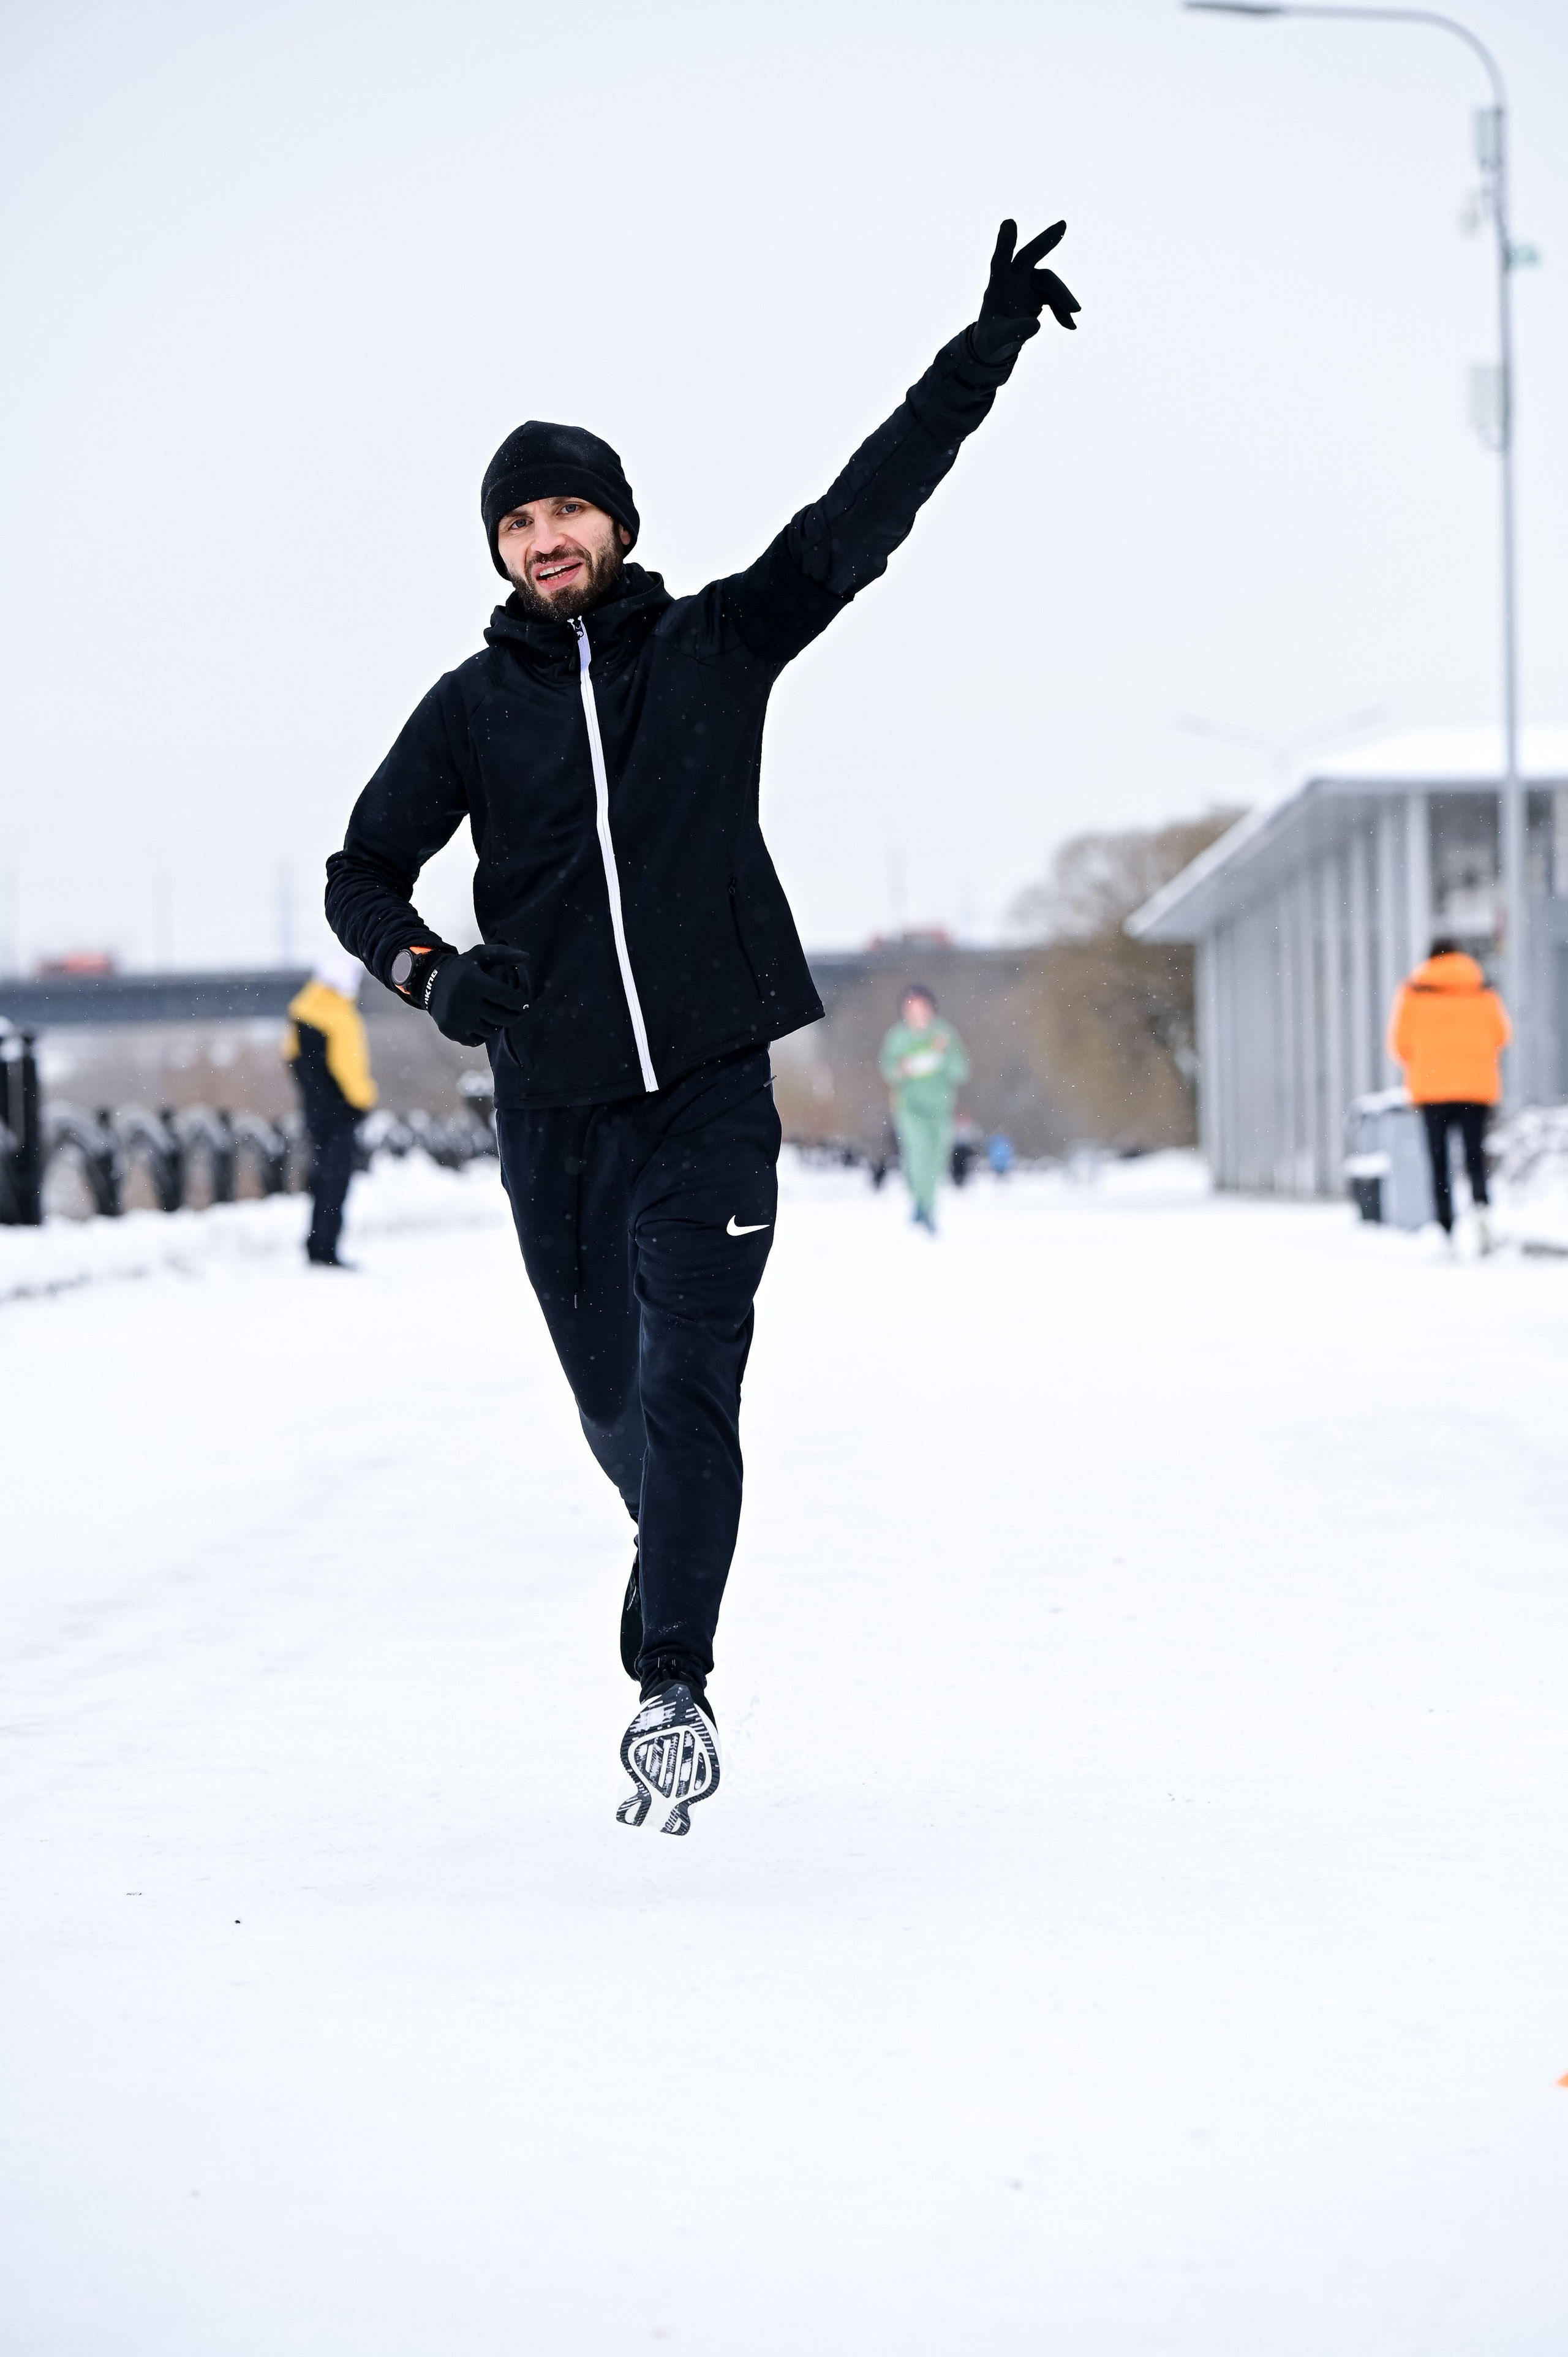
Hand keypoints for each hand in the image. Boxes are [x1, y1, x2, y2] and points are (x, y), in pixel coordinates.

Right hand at [426, 945, 530, 1044]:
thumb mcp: (479, 956)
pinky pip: (477, 1040)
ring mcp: (456, 1019)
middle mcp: (463, 1001)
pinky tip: (483, 1024)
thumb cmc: (462, 971)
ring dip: (498, 1025)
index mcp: (473, 981)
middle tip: (517, 1013)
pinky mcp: (450, 1031)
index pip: (505, 997)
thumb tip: (526, 956)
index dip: (520, 1003)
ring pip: (490, 1031)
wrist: (430, 983)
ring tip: (499, 1017)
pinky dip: (483, 1034)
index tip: (527, 1004)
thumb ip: (502, 954)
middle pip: (501, 1017)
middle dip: (513, 1016)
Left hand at [976, 218, 1079, 348]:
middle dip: (1045, 241)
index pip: (1000, 260)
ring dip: (1063, 297)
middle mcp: (1013, 278)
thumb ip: (1014, 332)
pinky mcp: (1040, 292)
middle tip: (1062, 226)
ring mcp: (1028, 283)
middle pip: (1029, 256)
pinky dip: (1063, 310)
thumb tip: (1036, 326)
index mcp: (998, 284)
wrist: (999, 343)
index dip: (1005, 243)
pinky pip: (1056, 298)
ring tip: (1074, 313)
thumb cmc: (993, 338)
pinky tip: (1070, 325)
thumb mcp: (999, 340)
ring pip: (1049, 282)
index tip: (1009, 223)